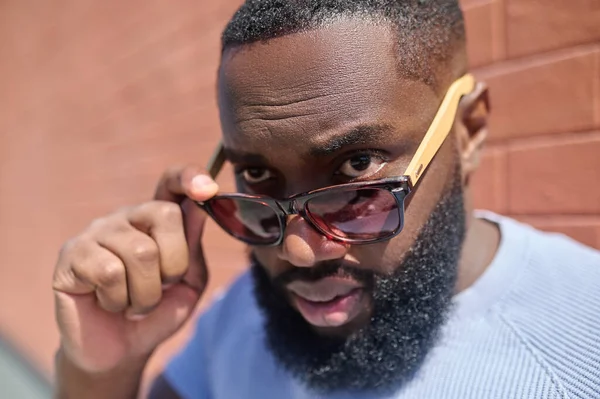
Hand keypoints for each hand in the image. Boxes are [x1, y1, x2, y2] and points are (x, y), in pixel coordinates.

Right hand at [52, 165, 217, 372]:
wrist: (120, 351)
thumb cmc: (157, 312)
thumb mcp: (189, 283)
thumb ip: (193, 247)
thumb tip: (199, 205)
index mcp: (156, 219)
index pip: (171, 182)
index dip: (189, 177)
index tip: (207, 189)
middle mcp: (126, 217)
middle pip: (165, 215)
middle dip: (174, 265)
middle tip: (160, 288)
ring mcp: (96, 232)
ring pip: (141, 251)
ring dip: (147, 293)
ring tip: (133, 303)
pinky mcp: (72, 255)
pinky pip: (110, 272)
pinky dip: (119, 300)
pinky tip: (108, 304)